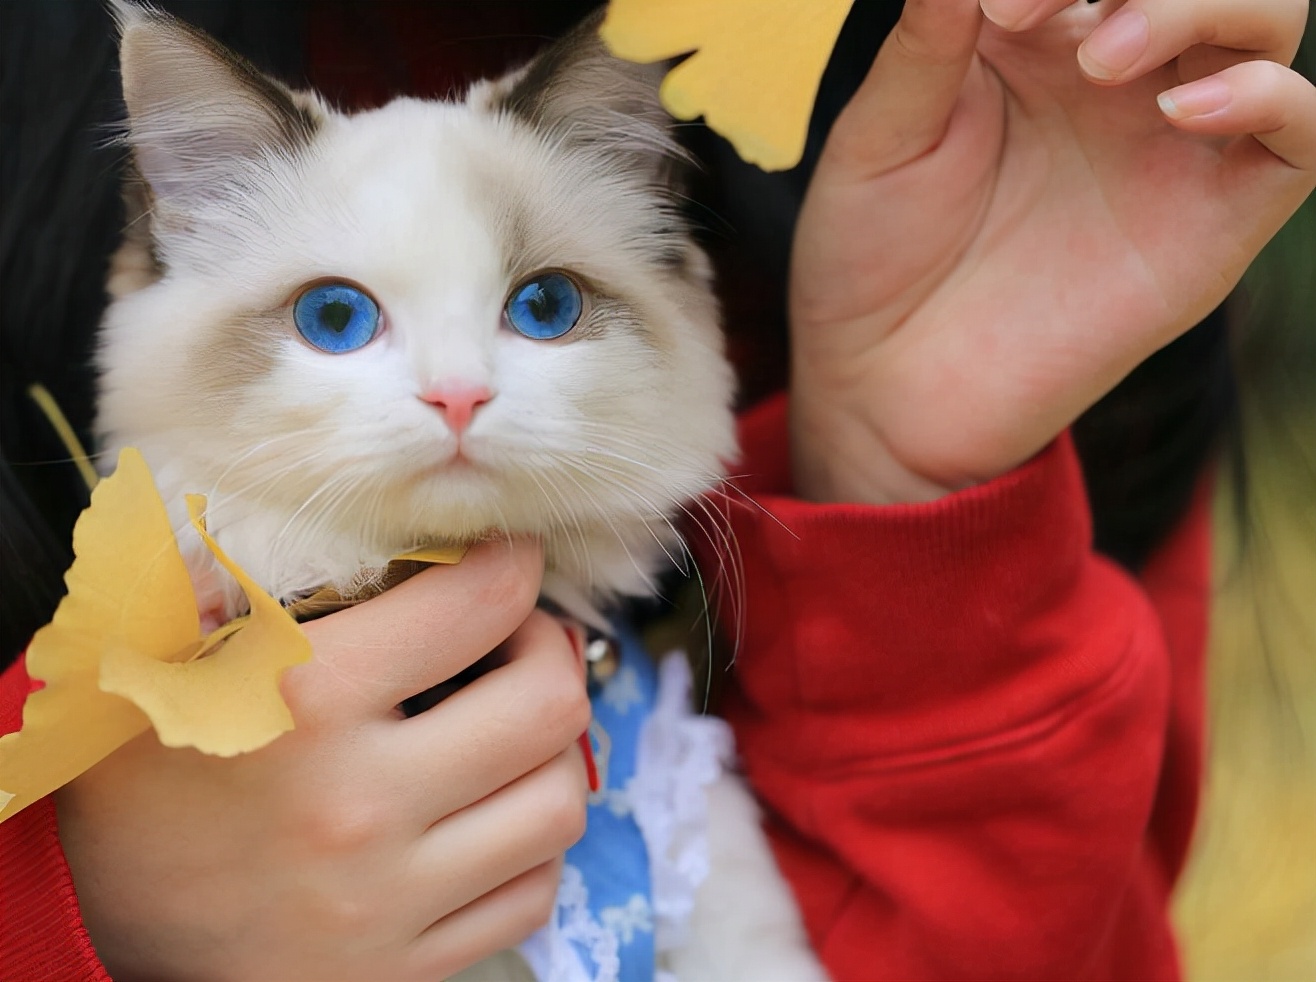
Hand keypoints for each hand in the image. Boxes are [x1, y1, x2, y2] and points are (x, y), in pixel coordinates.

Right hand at [56, 539, 590, 981]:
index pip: (481, 600)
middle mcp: (357, 804)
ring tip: (513, 730)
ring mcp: (382, 901)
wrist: (80, 904)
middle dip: (552, 653)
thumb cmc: (144, 752)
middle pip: (548, 704)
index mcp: (305, 696)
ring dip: (554, 752)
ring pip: (557, 804)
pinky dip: (531, 845)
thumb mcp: (180, 637)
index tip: (506, 562)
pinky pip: (530, 896)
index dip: (512, 563)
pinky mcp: (396, 970)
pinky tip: (492, 813)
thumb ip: (279, 569)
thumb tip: (402, 523)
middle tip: (520, 643)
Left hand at [789, 0, 1315, 503]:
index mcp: (1037, 41)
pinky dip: (1272, 99)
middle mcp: (1117, 80)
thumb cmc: (871, 260)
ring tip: (1104, 60)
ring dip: (1202, 7)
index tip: (996, 5)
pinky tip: (1185, 110)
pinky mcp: (1210, 224)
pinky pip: (1301, 138)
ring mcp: (1171, 147)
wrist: (884, 386)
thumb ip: (932, 38)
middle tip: (1041, 14)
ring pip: (1267, 25)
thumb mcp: (880, 137)